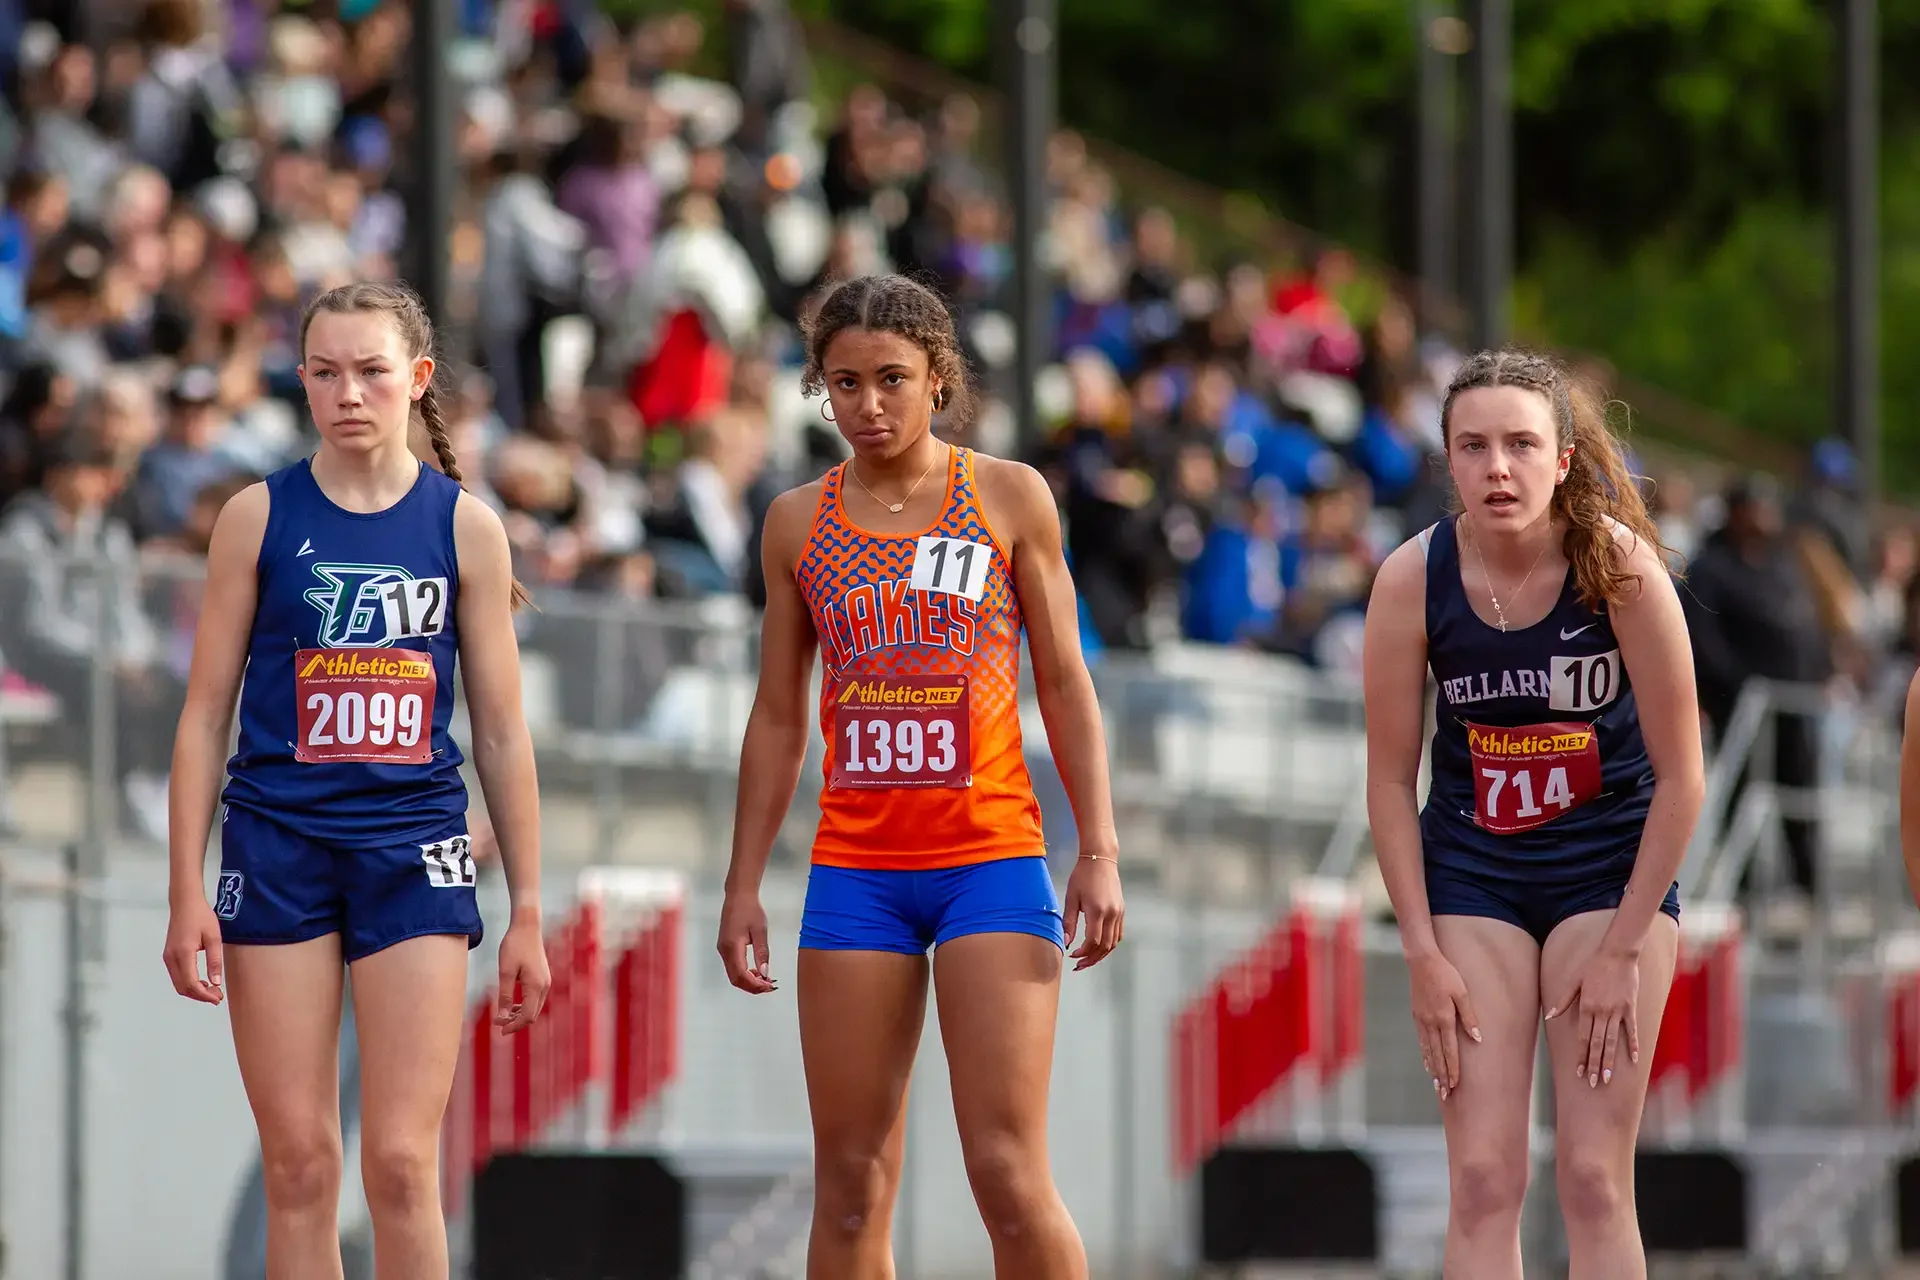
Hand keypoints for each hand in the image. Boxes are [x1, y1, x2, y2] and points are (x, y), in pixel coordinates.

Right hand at [163, 897, 224, 1004]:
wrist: (185, 903)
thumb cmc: (201, 916)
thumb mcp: (214, 937)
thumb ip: (215, 960)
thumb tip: (216, 982)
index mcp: (183, 953)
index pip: (191, 983)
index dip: (204, 995)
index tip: (218, 998)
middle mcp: (171, 958)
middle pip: (183, 988)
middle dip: (200, 996)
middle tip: (217, 997)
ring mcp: (168, 957)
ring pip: (179, 984)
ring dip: (194, 991)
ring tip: (212, 991)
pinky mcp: (169, 956)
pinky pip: (177, 976)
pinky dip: (189, 983)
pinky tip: (202, 982)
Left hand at [494, 914, 550, 1032]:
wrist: (527, 926)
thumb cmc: (514, 946)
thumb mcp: (505, 972)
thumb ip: (505, 996)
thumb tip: (502, 1017)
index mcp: (536, 986)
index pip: (527, 1016)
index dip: (514, 1026)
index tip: (499, 1029)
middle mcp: (544, 986)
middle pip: (533, 1014)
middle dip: (517, 1022)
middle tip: (498, 1025)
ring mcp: (545, 981)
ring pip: (534, 1007)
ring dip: (520, 1015)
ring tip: (503, 1016)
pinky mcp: (542, 977)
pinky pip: (535, 998)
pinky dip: (524, 1005)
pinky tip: (512, 1004)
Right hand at [717, 889, 775, 993]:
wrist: (738, 896)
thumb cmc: (751, 910)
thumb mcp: (760, 931)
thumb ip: (762, 953)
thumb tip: (765, 973)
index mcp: (732, 947)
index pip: (741, 975)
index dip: (755, 984)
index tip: (770, 986)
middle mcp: (724, 951)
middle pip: (736, 979)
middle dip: (752, 987)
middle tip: (770, 986)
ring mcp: (722, 950)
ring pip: (734, 975)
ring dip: (749, 981)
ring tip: (766, 980)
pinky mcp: (725, 948)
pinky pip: (733, 968)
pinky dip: (745, 974)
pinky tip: (757, 971)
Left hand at [1063, 854, 1123, 970]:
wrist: (1100, 858)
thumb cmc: (1082, 876)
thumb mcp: (1071, 898)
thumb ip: (1068, 922)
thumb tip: (1065, 943)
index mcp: (1097, 910)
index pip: (1093, 941)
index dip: (1083, 952)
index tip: (1072, 954)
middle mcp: (1112, 914)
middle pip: (1105, 946)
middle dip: (1092, 959)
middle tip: (1078, 965)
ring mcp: (1119, 913)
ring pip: (1113, 943)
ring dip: (1101, 954)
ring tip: (1088, 959)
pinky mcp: (1122, 910)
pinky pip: (1118, 934)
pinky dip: (1109, 944)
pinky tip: (1098, 947)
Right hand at [1408, 949, 1480, 1100]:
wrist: (1421, 961)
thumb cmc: (1446, 974)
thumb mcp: (1462, 993)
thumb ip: (1469, 1017)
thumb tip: (1477, 1038)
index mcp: (1444, 1018)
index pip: (1449, 1051)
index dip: (1453, 1069)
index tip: (1454, 1085)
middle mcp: (1431, 1023)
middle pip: (1437, 1055)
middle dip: (1442, 1076)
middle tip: (1444, 1094)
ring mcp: (1421, 1020)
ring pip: (1428, 1050)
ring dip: (1433, 1069)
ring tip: (1436, 1084)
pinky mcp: (1416, 1015)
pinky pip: (1421, 1040)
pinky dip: (1425, 1054)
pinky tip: (1427, 1062)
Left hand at [1546, 946, 1639, 1087]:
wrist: (1617, 953)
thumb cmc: (1593, 966)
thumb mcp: (1573, 981)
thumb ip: (1563, 1000)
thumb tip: (1549, 1016)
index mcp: (1586, 1006)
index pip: (1583, 1038)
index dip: (1581, 1056)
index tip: (1579, 1072)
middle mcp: (1601, 1011)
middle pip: (1597, 1043)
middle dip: (1595, 1065)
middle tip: (1594, 1084)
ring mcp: (1617, 1011)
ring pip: (1612, 1040)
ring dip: (1610, 1061)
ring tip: (1608, 1078)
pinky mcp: (1630, 1008)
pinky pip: (1632, 1030)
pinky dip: (1633, 1045)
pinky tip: (1633, 1060)